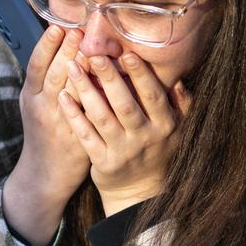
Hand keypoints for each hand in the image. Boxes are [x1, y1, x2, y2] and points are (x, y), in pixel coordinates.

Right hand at [3, 25, 91, 245]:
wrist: (46, 174)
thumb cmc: (44, 131)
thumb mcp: (36, 103)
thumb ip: (47, 77)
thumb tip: (62, 42)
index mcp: (31, 97)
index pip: (36, 66)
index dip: (46, 45)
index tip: (59, 25)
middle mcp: (43, 109)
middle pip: (55, 74)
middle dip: (69, 51)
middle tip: (83, 28)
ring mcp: (61, 125)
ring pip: (74, 94)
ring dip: (88, 71)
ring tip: (100, 50)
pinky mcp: (80, 139)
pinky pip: (92, 116)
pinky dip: (102, 99)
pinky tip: (114, 84)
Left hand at [59, 53, 188, 216]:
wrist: (139, 191)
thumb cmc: (157, 151)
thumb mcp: (178, 130)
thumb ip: (181, 104)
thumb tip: (177, 78)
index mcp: (165, 126)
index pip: (153, 96)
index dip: (141, 75)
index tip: (126, 54)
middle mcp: (144, 138)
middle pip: (125, 104)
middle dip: (109, 78)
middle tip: (94, 54)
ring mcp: (122, 151)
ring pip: (102, 117)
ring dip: (86, 90)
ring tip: (72, 66)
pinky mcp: (102, 162)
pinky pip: (85, 135)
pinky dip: (73, 115)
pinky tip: (63, 96)